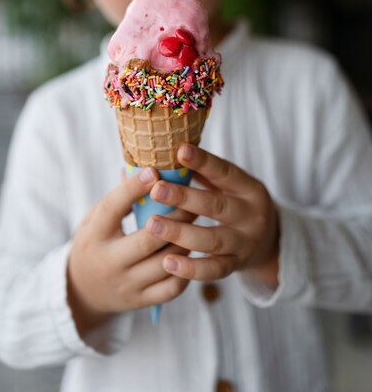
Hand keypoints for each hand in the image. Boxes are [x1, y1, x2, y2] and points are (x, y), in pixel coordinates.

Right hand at [67, 167, 192, 334]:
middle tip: (193, 198)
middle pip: (147, 239)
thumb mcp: (95, 219)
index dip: (133, 188)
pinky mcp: (141, 300)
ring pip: (166, 262)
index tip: (153, 171)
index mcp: (95, 235)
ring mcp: (127, 284)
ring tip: (198, 222)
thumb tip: (140, 169)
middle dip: (174, 216)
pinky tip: (191, 251)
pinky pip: (172, 287)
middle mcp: (109, 261)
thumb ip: (117, 198)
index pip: (113, 208)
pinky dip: (187, 269)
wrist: (82, 291)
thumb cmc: (95, 242)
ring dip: (185, 240)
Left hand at [146, 144, 279, 287]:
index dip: (203, 161)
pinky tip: (168, 262)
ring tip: (153, 225)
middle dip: (184, 197)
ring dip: (181, 233)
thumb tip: (165, 154)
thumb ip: (204, 173)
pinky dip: (191, 269)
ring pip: (212, 239)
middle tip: (156, 190)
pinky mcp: (237, 266)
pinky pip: (213, 270)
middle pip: (216, 205)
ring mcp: (245, 243)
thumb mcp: (229, 186)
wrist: (269, 242)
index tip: (180, 150)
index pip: (225, 172)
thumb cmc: (235, 203)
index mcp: (249, 188)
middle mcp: (251, 215)